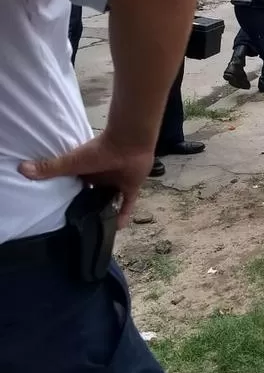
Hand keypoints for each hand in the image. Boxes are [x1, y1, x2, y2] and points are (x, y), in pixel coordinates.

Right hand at [19, 132, 154, 227]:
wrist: (129, 142)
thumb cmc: (99, 151)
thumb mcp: (72, 162)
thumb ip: (50, 168)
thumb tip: (22, 169)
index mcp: (85, 170)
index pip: (75, 185)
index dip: (69, 196)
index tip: (61, 212)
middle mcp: (100, 176)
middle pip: (92, 194)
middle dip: (87, 206)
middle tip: (79, 225)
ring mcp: (116, 181)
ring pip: (109, 200)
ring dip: (104, 212)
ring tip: (96, 230)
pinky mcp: (131, 186)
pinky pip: (127, 204)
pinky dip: (124, 215)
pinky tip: (117, 229)